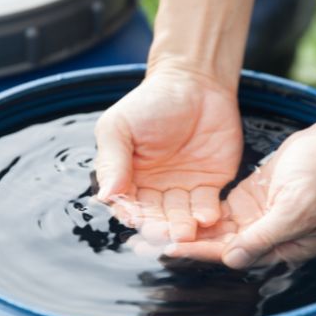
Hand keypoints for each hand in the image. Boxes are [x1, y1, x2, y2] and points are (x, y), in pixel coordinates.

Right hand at [94, 66, 242, 241]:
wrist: (195, 81)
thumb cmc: (151, 101)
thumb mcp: (120, 126)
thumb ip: (112, 160)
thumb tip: (104, 195)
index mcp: (128, 178)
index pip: (127, 204)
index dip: (132, 214)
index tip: (136, 220)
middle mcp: (154, 189)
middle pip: (155, 216)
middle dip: (160, 227)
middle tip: (165, 234)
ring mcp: (183, 189)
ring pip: (181, 217)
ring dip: (183, 226)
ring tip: (186, 231)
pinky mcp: (210, 185)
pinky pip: (207, 206)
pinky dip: (207, 215)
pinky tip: (208, 218)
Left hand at [162, 125, 315, 267]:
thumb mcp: (298, 207)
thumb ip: (265, 235)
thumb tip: (232, 260)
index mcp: (283, 248)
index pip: (235, 254)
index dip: (202, 252)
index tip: (170, 249)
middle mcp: (267, 239)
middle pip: (220, 247)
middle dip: (185, 245)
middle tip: (146, 242)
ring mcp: (257, 220)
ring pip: (216, 232)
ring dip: (186, 231)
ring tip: (151, 229)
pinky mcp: (249, 202)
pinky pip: (219, 214)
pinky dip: (197, 214)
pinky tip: (170, 211)